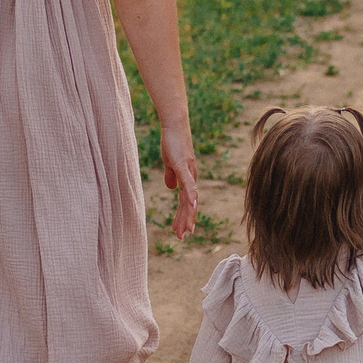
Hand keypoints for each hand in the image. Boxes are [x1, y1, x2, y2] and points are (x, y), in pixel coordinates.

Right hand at [159, 125, 200, 240]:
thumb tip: (170, 188)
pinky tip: (192, 205)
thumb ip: (171, 176)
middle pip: (189, 204)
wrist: (175, 125)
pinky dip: (190, 194)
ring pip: (189, 197)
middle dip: (185, 221)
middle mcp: (191, 178)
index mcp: (187, 179)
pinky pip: (187, 182)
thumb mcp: (170, 163)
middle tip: (183, 237)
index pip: (186, 202)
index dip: (183, 216)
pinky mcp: (183, 165)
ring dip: (188, 214)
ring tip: (187, 229)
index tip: (181, 230)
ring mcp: (188, 172)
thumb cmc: (172, 142)